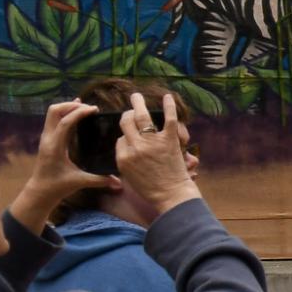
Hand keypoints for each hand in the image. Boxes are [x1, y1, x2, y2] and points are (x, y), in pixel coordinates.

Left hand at [8, 101, 110, 234]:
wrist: (39, 192)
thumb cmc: (57, 187)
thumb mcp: (79, 182)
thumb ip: (99, 180)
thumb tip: (119, 182)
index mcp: (55, 147)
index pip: (65, 122)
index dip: (79, 113)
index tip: (95, 109)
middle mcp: (48, 138)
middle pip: (54, 111)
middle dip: (72, 105)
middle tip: (90, 108)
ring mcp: (46, 137)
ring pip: (52, 113)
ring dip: (68, 107)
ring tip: (85, 108)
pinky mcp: (47, 138)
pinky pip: (54, 119)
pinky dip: (65, 113)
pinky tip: (77, 113)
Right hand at [114, 93, 202, 215]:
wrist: (171, 195)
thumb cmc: (150, 189)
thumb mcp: (128, 176)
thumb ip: (124, 158)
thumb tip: (124, 142)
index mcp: (123, 157)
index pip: (120, 138)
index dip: (126, 136)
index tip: (131, 136)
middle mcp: (135, 147)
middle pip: (126, 123)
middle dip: (127, 115)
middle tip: (130, 110)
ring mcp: (152, 142)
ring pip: (143, 116)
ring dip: (138, 103)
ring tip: (136, 96)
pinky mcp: (169, 140)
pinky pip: (169, 119)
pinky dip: (169, 106)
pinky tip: (167, 97)